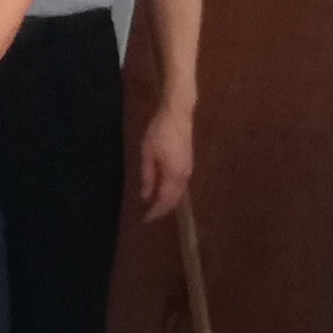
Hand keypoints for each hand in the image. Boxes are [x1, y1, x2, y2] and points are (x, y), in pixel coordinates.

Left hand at [137, 100, 195, 220]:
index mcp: (174, 175)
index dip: (155, 212)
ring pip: (178, 194)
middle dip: (162, 210)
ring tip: (153, 206)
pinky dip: (170, 193)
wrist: (178, 113)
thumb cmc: (160, 131)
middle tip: (147, 215)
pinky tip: (161, 191)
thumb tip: (146, 196)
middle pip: (174, 200)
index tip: (144, 219)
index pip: (165, 201)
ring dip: (167, 202)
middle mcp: (184, 176)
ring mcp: (188, 170)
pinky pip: (180, 186)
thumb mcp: (148, 153)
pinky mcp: (188, 164)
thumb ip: (148, 176)